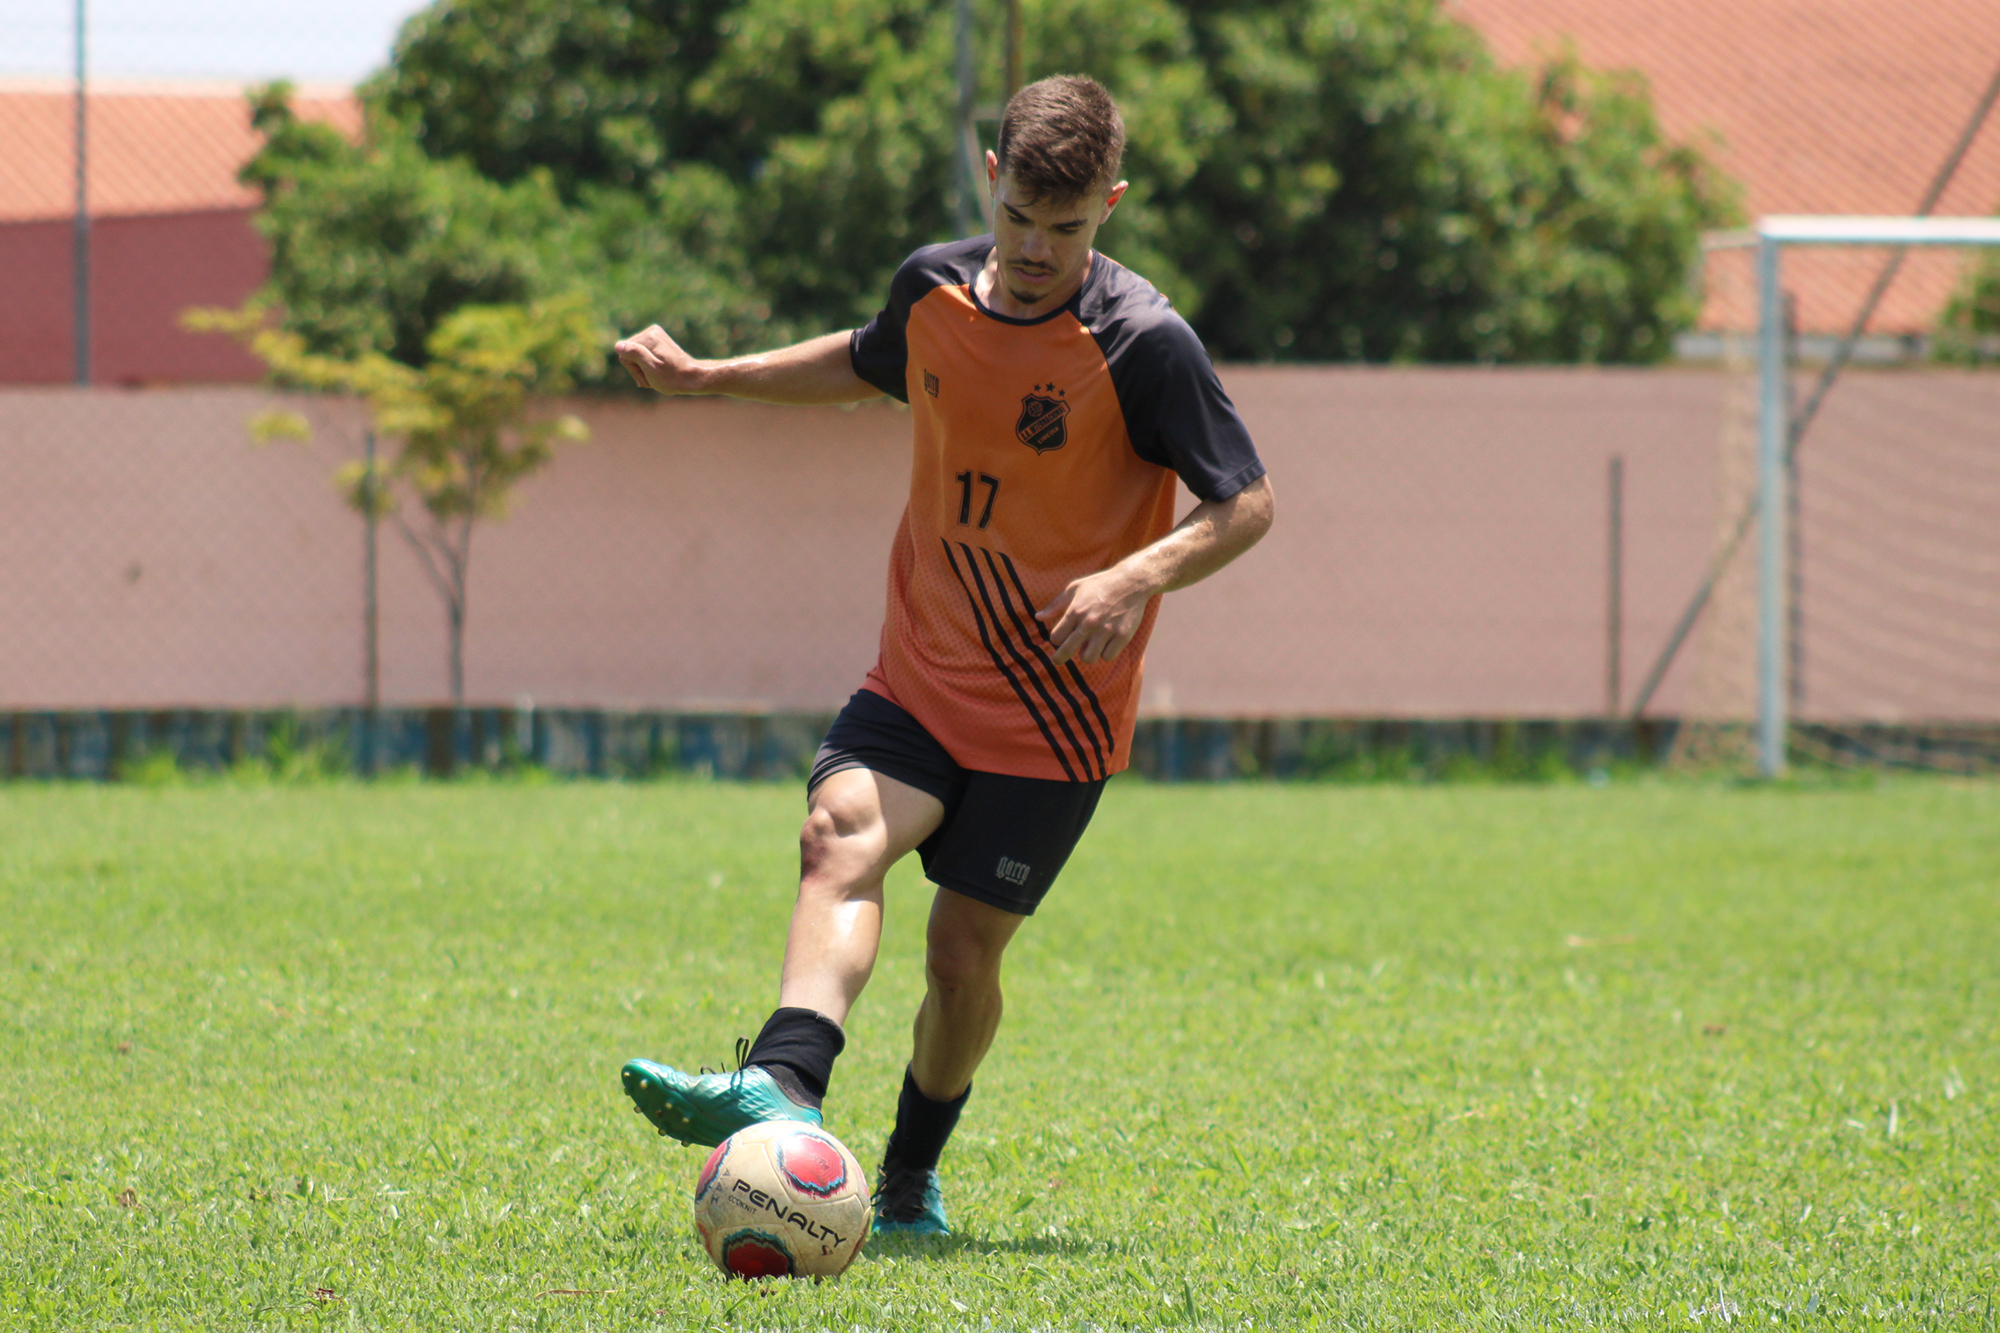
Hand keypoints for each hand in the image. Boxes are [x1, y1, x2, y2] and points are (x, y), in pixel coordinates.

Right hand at [614, 324, 703, 393]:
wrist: (693, 377)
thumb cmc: (672, 377)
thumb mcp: (651, 368)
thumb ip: (635, 355)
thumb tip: (618, 346)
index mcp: (648, 337)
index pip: (624, 354)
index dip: (634, 369)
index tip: (648, 376)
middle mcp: (651, 331)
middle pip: (629, 353)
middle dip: (638, 369)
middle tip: (652, 378)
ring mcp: (655, 334)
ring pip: (636, 355)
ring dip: (643, 369)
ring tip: (656, 376)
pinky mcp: (658, 340)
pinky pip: (643, 353)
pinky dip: (648, 365)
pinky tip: (657, 371)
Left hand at [1036, 565, 1154, 665]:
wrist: (1131, 582)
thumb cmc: (1100, 584)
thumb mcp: (1075, 588)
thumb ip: (1056, 605)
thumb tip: (1038, 617)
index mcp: (1075, 611)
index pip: (1056, 637)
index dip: (1057, 639)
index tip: (1061, 637)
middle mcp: (1089, 623)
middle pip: (1067, 651)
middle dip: (1059, 658)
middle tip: (1057, 660)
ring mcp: (1106, 630)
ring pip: (1088, 658)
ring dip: (1087, 654)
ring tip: (1090, 646)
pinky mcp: (1122, 636)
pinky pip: (1108, 656)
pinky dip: (1105, 653)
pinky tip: (1106, 644)